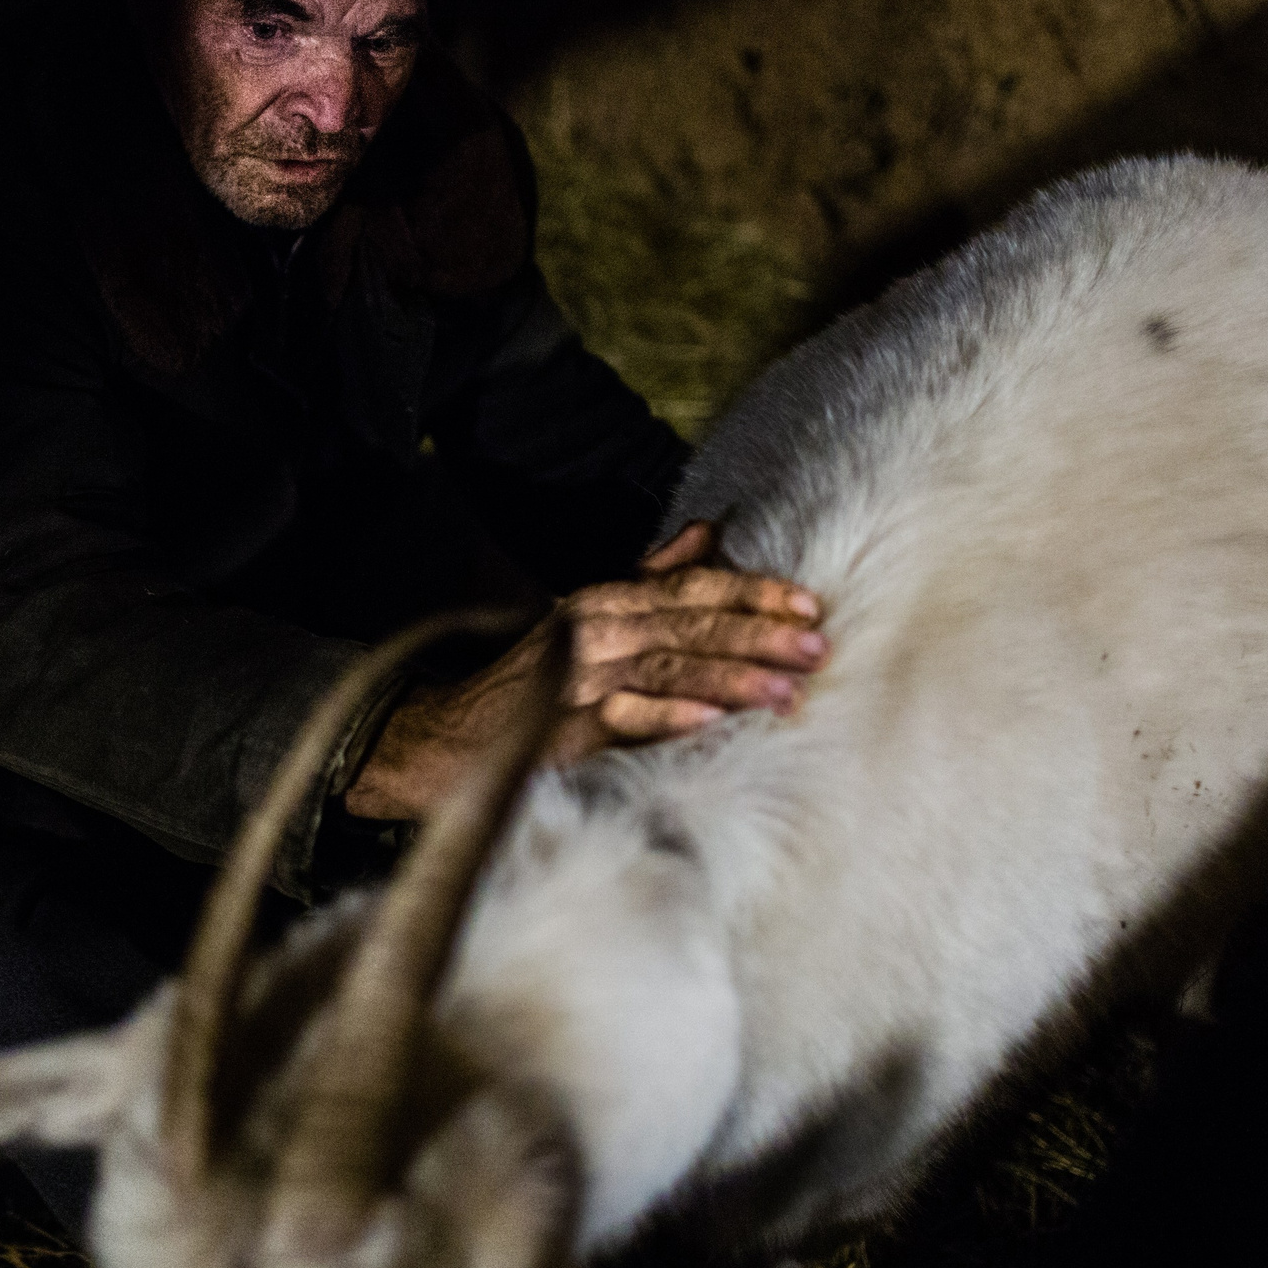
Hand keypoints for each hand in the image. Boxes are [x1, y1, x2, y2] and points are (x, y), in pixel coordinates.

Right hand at [344, 523, 826, 820]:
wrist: (450, 737)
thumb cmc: (530, 680)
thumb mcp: (589, 616)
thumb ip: (652, 577)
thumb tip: (709, 530)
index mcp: (604, 601)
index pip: (691, 588)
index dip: (751, 592)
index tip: (807, 603)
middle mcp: (592, 630)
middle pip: (690, 627)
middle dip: (758, 637)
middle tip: (817, 647)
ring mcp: (577, 679)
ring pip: (668, 671)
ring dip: (731, 681)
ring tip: (786, 693)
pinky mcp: (562, 728)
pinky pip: (623, 720)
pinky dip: (666, 718)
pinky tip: (710, 723)